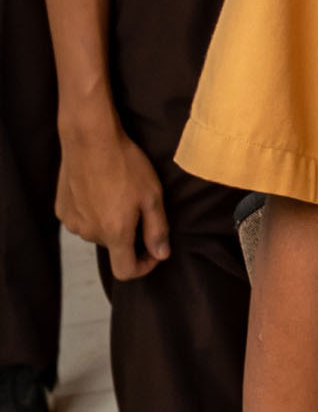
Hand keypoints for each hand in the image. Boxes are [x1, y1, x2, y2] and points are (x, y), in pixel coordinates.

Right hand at [56, 115, 167, 278]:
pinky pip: (82, 219)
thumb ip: (157, 230)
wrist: (91, 140)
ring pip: (97, 232)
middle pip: (114, 246)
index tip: (153, 251)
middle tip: (140, 205)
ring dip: (110, 221)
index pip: (125, 270)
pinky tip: (102, 189)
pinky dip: (94, 212)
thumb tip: (161, 254)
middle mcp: (89, 233)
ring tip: (120, 193)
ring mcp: (72, 222)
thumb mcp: (152, 196)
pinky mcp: (61, 210)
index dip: (143, 266)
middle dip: (130, 233)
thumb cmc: (126, 165)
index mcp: (114, 233)